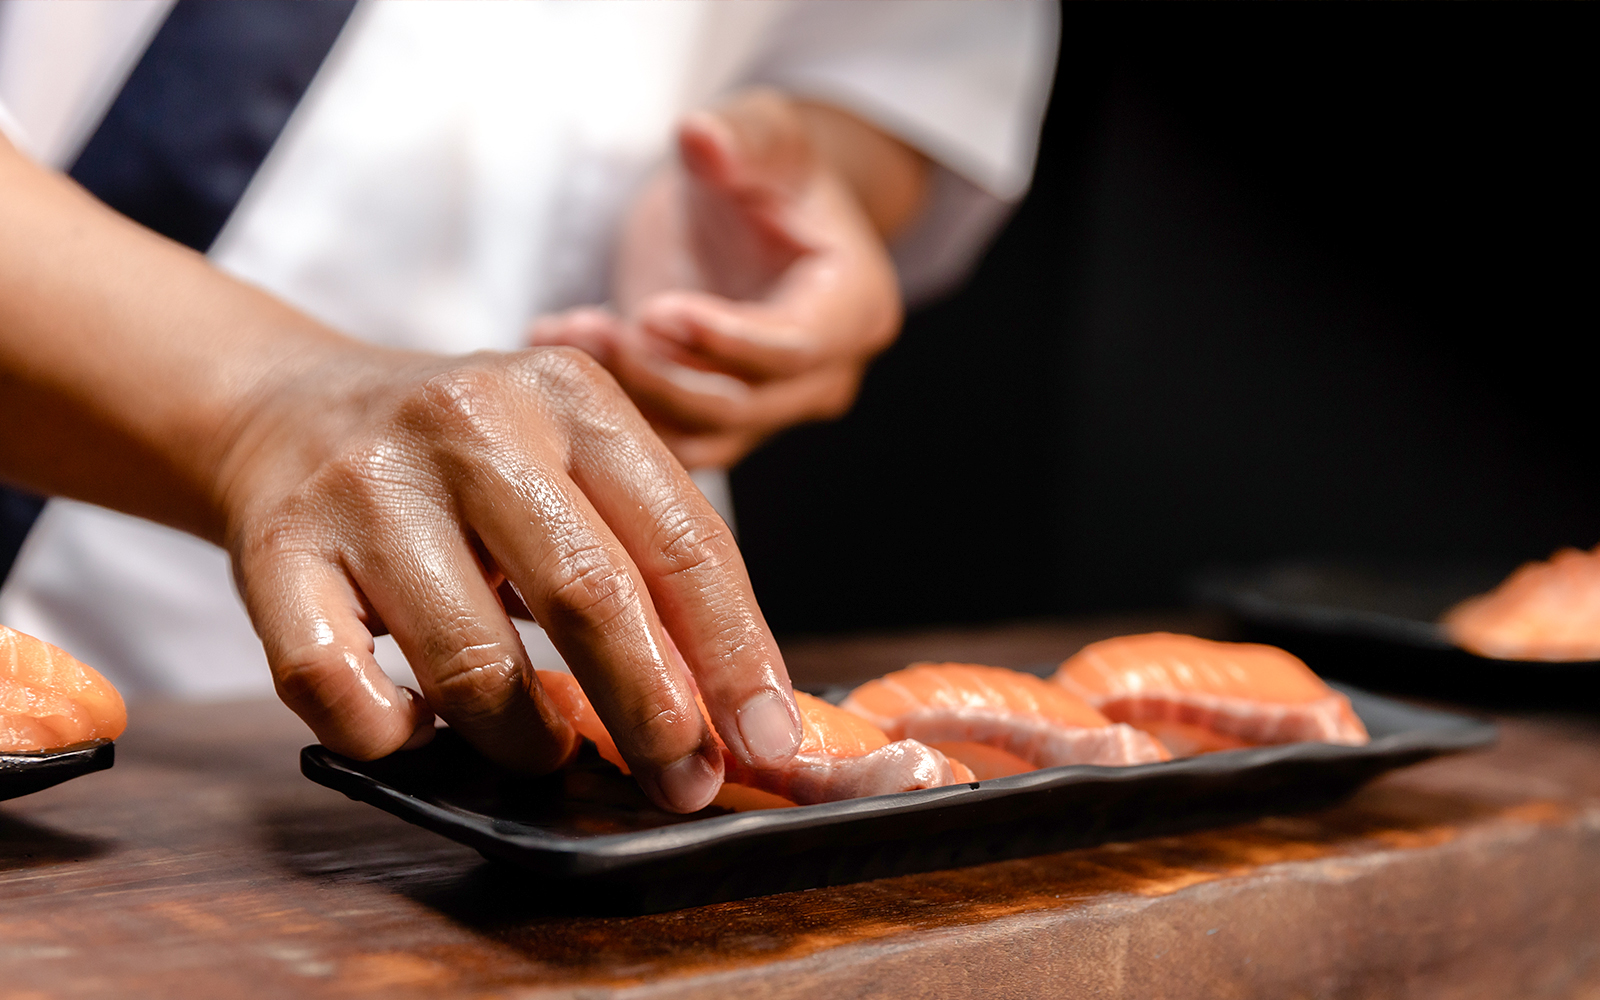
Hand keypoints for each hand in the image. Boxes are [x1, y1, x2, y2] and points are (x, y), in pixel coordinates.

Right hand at [216, 346, 801, 812]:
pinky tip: (418, 727)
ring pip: (469, 662)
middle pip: (588, 593)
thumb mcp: (571, 462)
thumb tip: (735, 708)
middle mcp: (470, 423)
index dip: (734, 655)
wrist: (291, 408)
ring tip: (544, 750)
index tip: (767, 741)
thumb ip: (650, 559)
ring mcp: (367, 486)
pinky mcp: (277, 551)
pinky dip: (390, 734)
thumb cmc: (467, 461)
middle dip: (652, 712)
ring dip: (524, 740)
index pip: (682, 540)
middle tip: (681, 784)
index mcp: (570, 396)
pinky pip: (335, 685)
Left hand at [529, 90, 925, 468]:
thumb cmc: (769, 171)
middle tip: (593, 328)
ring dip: (626, 397)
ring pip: (698, 436)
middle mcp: (825, 377)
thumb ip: (741, 137)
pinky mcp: (720, 424)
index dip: (724, 340)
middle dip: (660, 374)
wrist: (753, 213)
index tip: (654, 311)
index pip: (795, 347)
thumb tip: (702, 136)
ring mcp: (773, 410)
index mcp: (854, 308)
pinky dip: (610, 405)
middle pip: (742, 405)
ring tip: (568, 334)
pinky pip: (665, 439)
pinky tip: (560, 345)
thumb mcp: (765, 132)